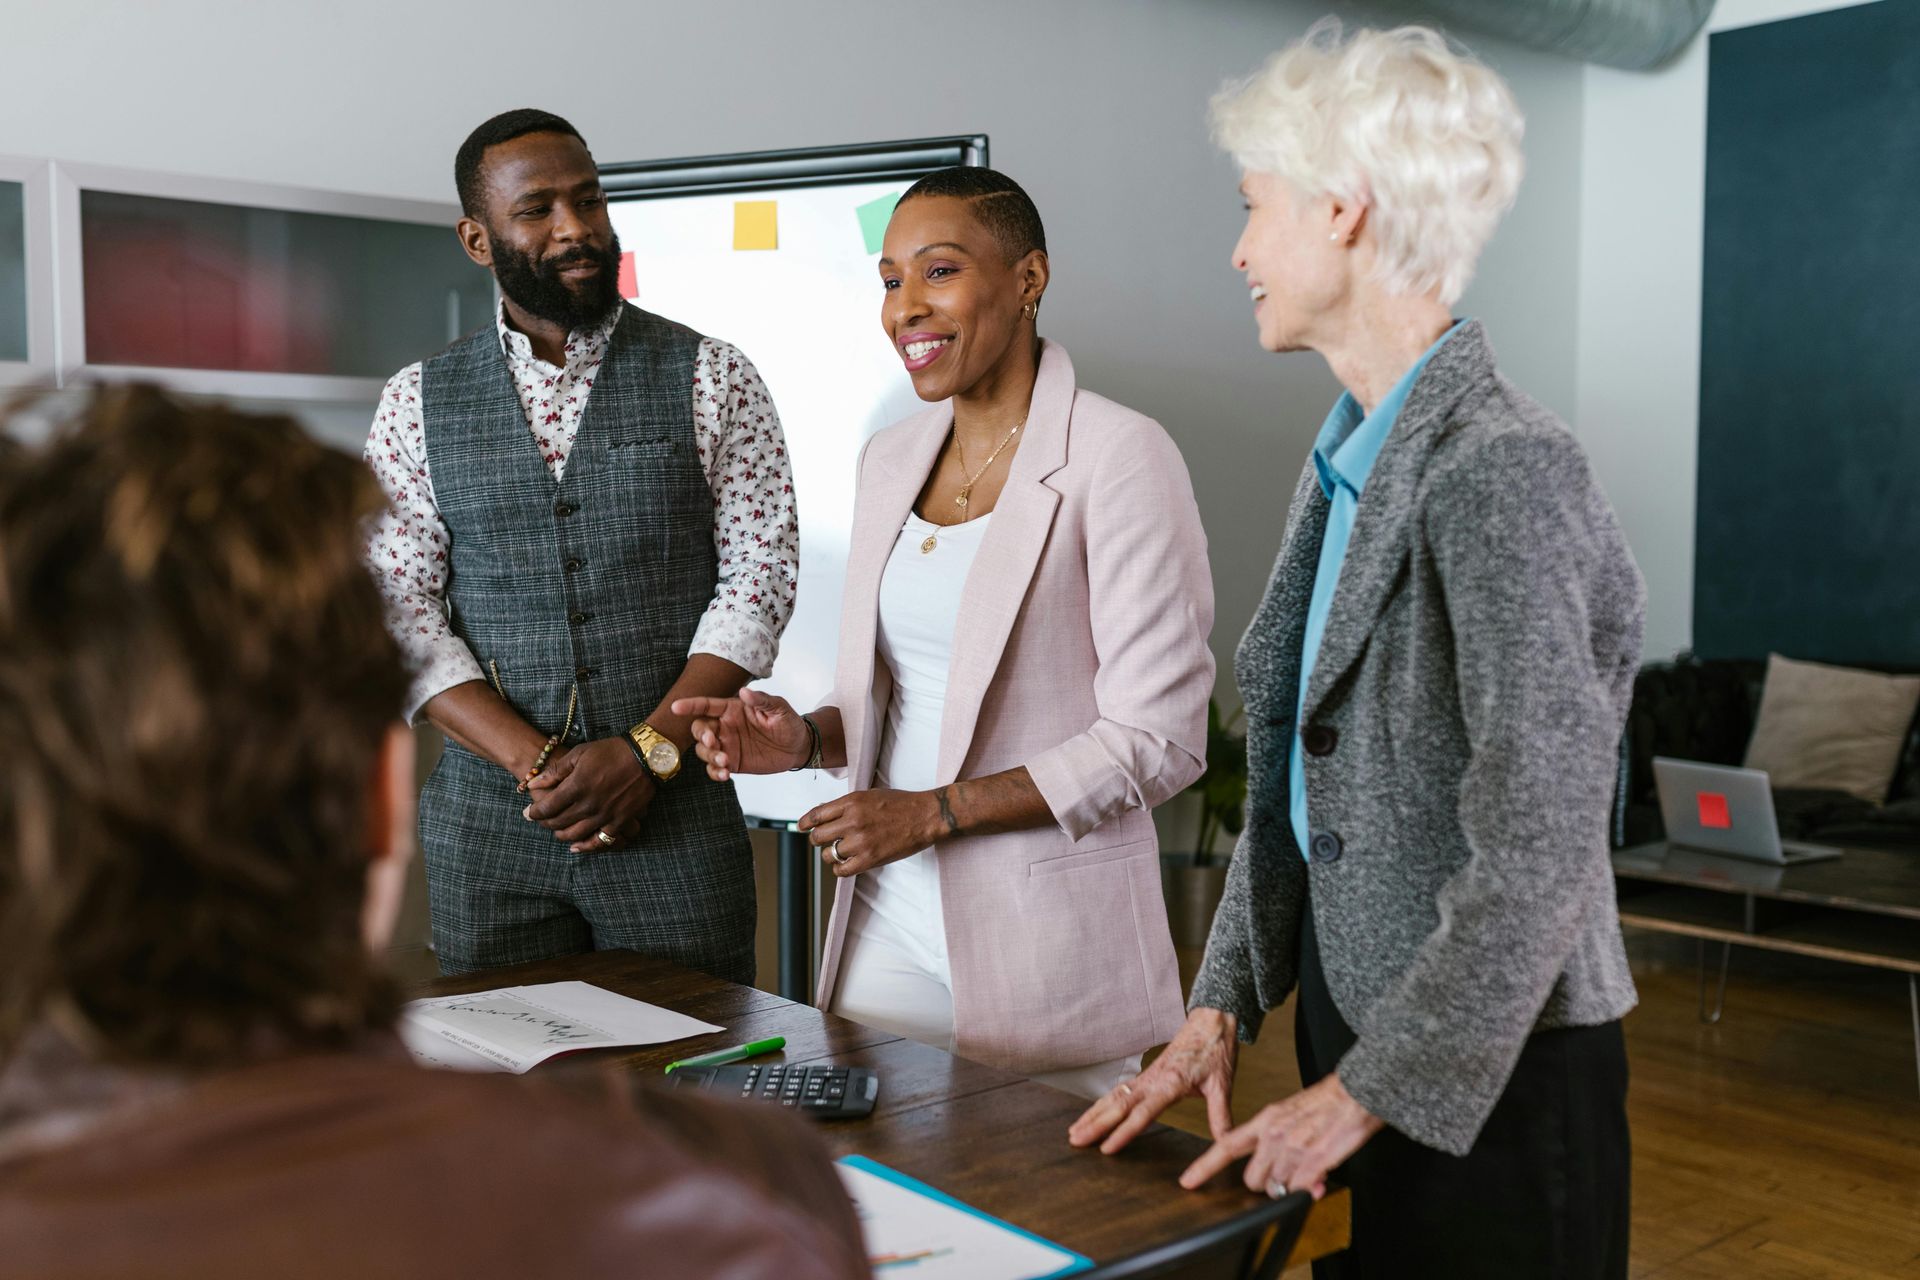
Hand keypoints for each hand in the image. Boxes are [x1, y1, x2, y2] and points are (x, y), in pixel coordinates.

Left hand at [523, 738, 656, 851]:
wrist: (646, 756)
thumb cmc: (611, 751)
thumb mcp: (579, 754)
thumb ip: (555, 772)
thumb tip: (533, 783)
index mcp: (576, 786)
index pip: (547, 807)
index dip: (534, 813)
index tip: (528, 813)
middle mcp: (588, 804)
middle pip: (558, 822)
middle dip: (545, 823)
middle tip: (540, 821)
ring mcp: (605, 815)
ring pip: (575, 834)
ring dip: (561, 835)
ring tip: (556, 831)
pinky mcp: (620, 821)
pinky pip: (600, 841)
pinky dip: (586, 846)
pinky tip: (577, 846)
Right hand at [670, 688, 810, 779]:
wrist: (799, 747)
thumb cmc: (788, 722)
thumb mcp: (779, 708)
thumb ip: (762, 700)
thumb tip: (745, 692)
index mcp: (733, 709)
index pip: (707, 705)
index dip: (690, 705)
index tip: (676, 707)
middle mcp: (725, 726)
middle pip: (700, 729)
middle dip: (701, 736)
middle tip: (713, 743)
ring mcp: (727, 745)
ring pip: (703, 750)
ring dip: (709, 756)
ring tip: (726, 762)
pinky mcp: (732, 762)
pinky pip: (714, 768)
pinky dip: (714, 772)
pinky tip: (724, 774)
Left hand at [797, 788, 944, 877]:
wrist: (925, 816)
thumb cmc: (901, 803)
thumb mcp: (869, 795)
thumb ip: (846, 804)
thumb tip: (823, 812)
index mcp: (851, 802)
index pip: (816, 815)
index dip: (805, 822)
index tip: (802, 827)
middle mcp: (852, 821)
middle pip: (818, 836)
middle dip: (817, 839)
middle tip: (823, 841)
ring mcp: (861, 841)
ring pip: (828, 854)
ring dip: (830, 855)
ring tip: (840, 852)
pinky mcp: (870, 859)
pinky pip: (842, 870)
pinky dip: (839, 868)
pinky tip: (846, 863)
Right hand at [1070, 1007, 1238, 1152]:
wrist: (1211, 1020)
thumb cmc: (1217, 1050)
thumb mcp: (1223, 1083)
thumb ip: (1220, 1115)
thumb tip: (1224, 1143)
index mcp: (1170, 1083)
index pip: (1142, 1113)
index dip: (1124, 1132)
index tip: (1105, 1148)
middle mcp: (1153, 1079)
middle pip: (1118, 1105)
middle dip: (1095, 1124)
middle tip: (1074, 1141)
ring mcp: (1147, 1076)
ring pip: (1113, 1097)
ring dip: (1093, 1114)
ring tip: (1073, 1131)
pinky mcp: (1147, 1074)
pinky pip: (1119, 1091)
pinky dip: (1102, 1103)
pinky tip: (1093, 1114)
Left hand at [1177, 1072, 1382, 1200]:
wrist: (1356, 1094)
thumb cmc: (1327, 1103)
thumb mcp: (1293, 1115)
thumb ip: (1281, 1143)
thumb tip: (1282, 1172)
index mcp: (1265, 1120)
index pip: (1226, 1146)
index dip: (1205, 1167)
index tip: (1188, 1181)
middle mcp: (1273, 1135)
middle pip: (1252, 1178)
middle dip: (1265, 1184)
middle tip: (1283, 1176)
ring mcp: (1292, 1149)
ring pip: (1276, 1188)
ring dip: (1288, 1187)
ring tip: (1304, 1170)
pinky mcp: (1313, 1161)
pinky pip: (1299, 1191)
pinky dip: (1307, 1191)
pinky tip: (1317, 1178)